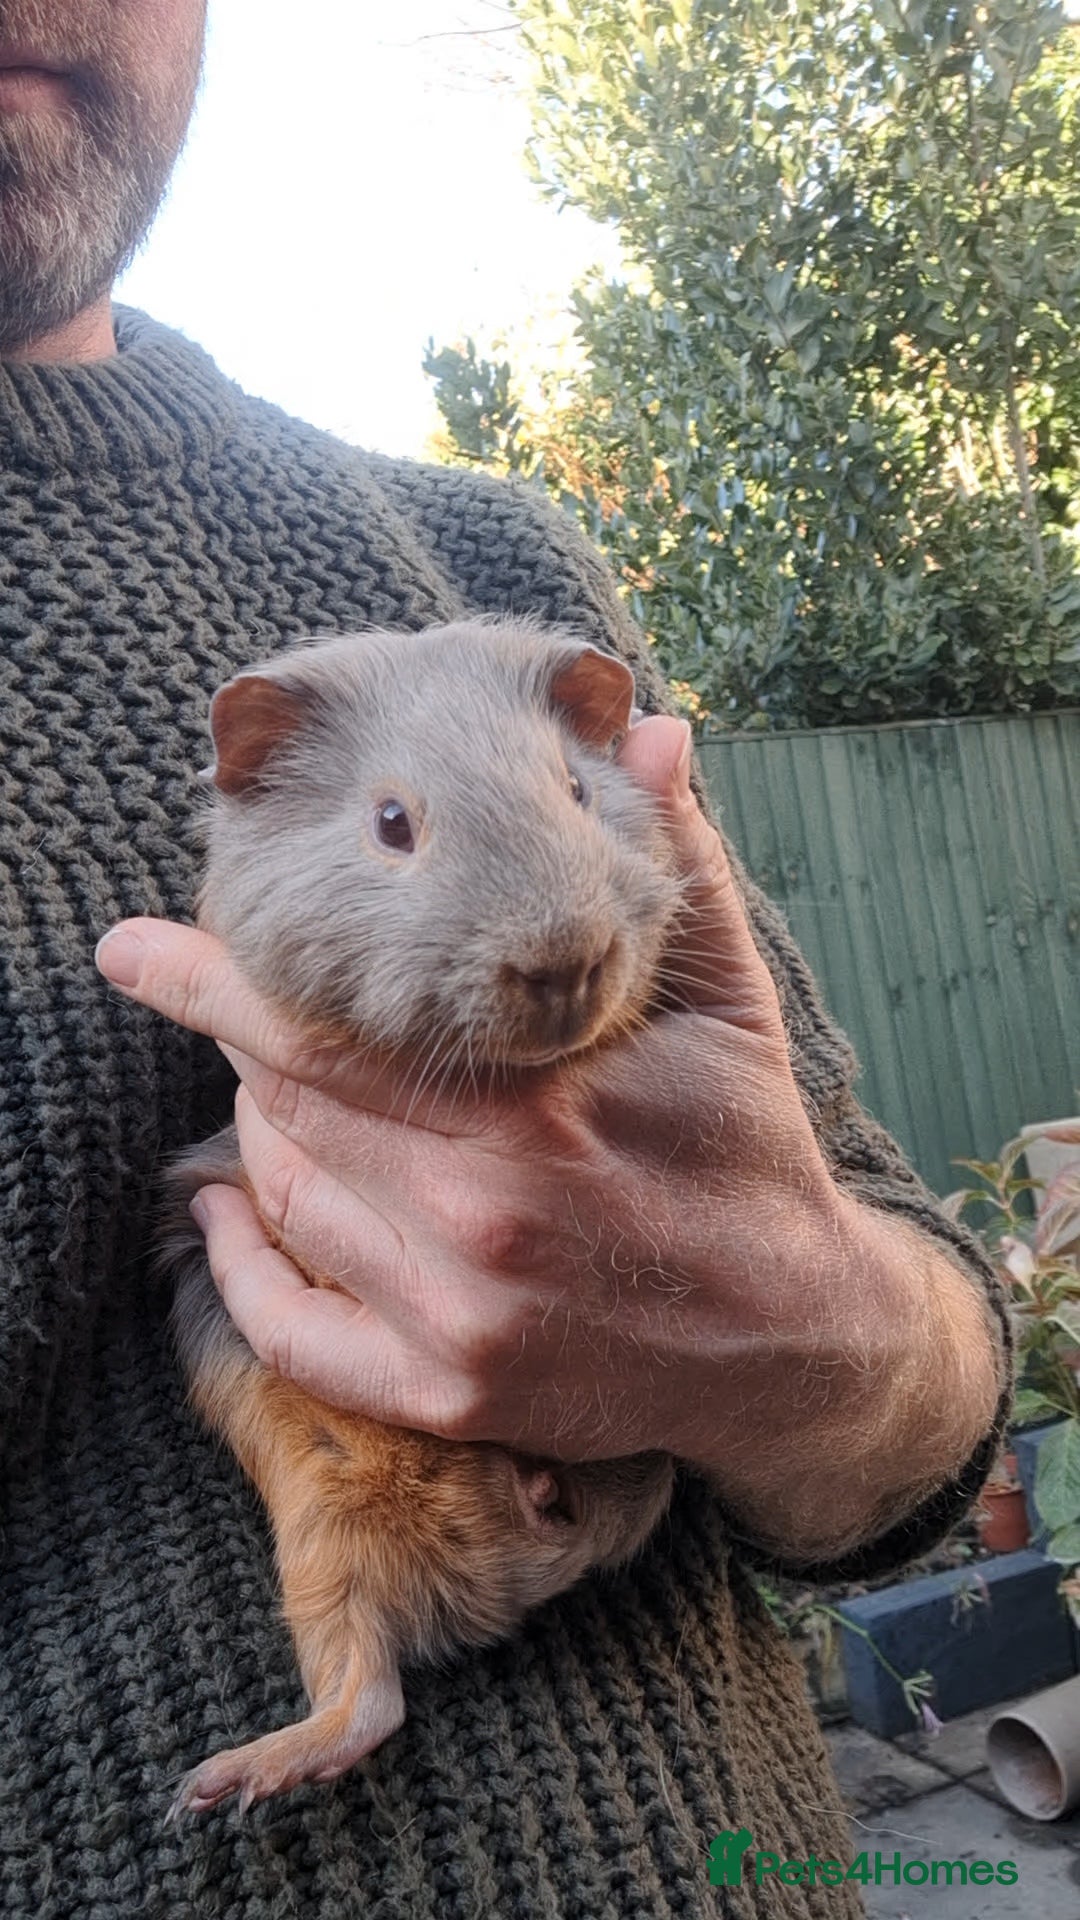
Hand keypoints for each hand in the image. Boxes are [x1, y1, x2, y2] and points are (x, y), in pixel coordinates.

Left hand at [96, 716, 1002, 1558]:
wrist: (796, 1341)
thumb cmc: (749, 1153)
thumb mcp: (728, 1002)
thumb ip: (674, 866)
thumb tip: (652, 730)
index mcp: (536, 1105)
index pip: (327, 1026)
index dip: (215, 981)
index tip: (135, 947)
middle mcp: (480, 1212)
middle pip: (289, 1104)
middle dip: (241, 1042)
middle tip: (228, 1001)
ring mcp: (459, 1316)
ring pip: (287, 1198)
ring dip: (258, 1132)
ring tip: (275, 1085)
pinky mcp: (451, 1393)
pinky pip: (295, 1334)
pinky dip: (240, 1271)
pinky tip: (223, 1220)